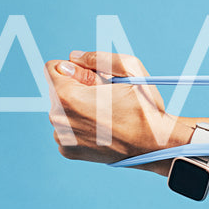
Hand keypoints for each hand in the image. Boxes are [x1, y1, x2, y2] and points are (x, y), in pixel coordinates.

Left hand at [47, 51, 181, 166]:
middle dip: (77, 89)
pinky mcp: (67, 151)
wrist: (155, 145)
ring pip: (61, 110)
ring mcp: (61, 137)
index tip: (94, 79)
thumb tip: (72, 58)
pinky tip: (101, 130)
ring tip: (106, 115)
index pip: (53, 68)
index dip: (76, 69)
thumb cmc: (145, 106)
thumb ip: (96, 57)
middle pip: (57, 90)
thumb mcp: (130, 69)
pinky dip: (80, 126)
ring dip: (78, 108)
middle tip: (105, 99)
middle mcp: (57, 118)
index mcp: (67, 96)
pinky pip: (66, 129)